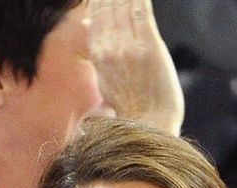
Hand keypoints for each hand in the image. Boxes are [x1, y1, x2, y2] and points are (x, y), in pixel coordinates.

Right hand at [88, 0, 183, 131]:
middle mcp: (109, 47)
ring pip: (124, 6)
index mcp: (98, 53)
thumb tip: (87, 24)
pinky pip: (142, 12)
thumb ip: (97, 50)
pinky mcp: (149, 47)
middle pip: (109, 6)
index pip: (97, 14)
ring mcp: (129, 46)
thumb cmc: (131, 105)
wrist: (149, 126)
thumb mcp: (105, 78)